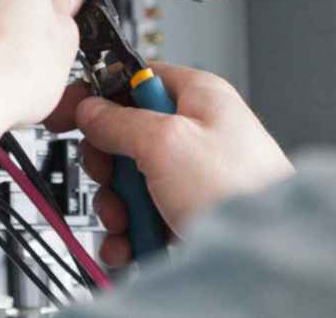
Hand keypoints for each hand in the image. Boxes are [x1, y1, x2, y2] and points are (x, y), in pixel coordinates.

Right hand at [47, 63, 293, 266]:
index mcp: (198, 97)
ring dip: (118, 206)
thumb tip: (91, 109)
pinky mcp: (188, 215)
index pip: (136, 79)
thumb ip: (121, 121)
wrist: (265, 255)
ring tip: (128, 221)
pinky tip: (132, 245)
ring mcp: (192, 177)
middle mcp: (196, 133)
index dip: (101, 95)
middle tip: (113, 180)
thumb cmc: (240, 188)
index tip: (70, 111)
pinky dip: (130, 234)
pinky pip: (143, 218)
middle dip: (109, 167)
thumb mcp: (167, 141)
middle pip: (127, 137)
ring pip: (131, 182)